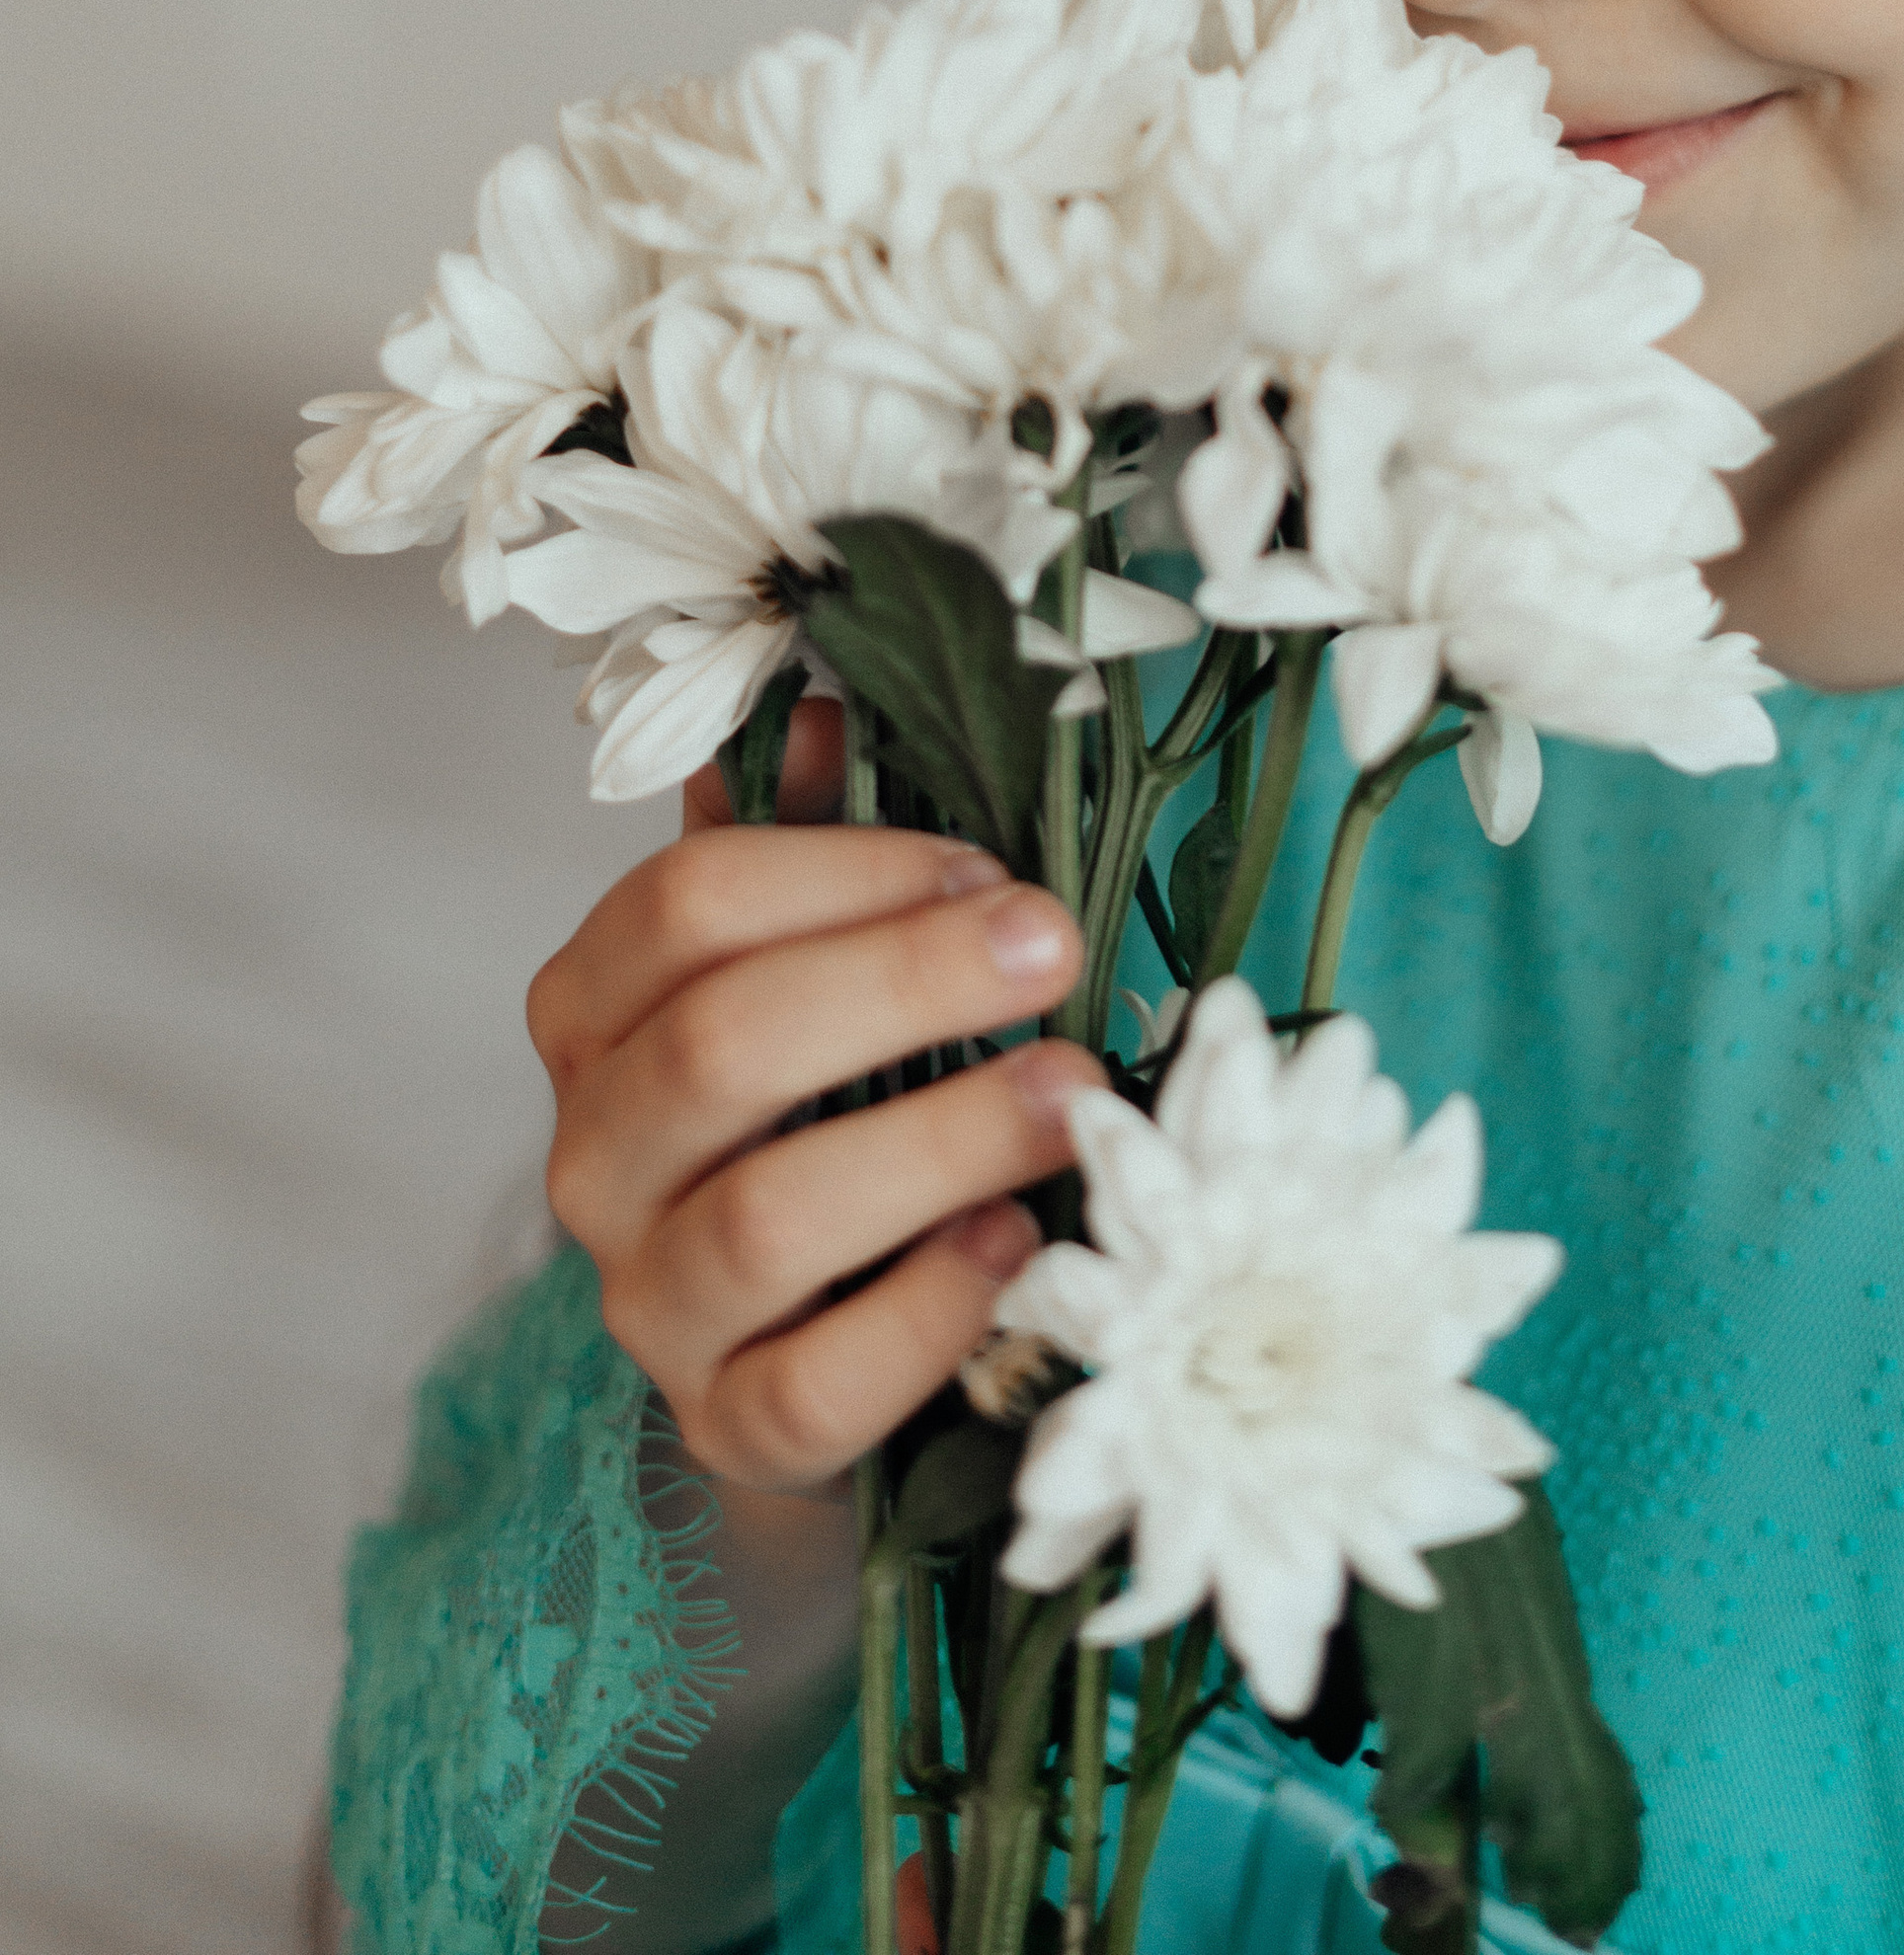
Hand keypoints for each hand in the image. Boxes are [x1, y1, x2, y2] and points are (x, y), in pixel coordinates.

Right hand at [529, 700, 1104, 1489]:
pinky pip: (806, 1390)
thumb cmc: (837, 1106)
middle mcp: (597, 1156)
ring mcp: (651, 1305)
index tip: (992, 863)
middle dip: (902, 982)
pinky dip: (923, 1315)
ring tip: (1073, 1093)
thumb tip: (828, 704)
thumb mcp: (824, 959)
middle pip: (717, 1046)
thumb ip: (817, 836)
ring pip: (759, 1222)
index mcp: (599, 1012)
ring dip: (935, 1143)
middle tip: (1053, 946)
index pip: (685, 905)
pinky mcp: (726, 1432)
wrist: (822, 1343)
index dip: (849, 869)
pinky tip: (1021, 1244)